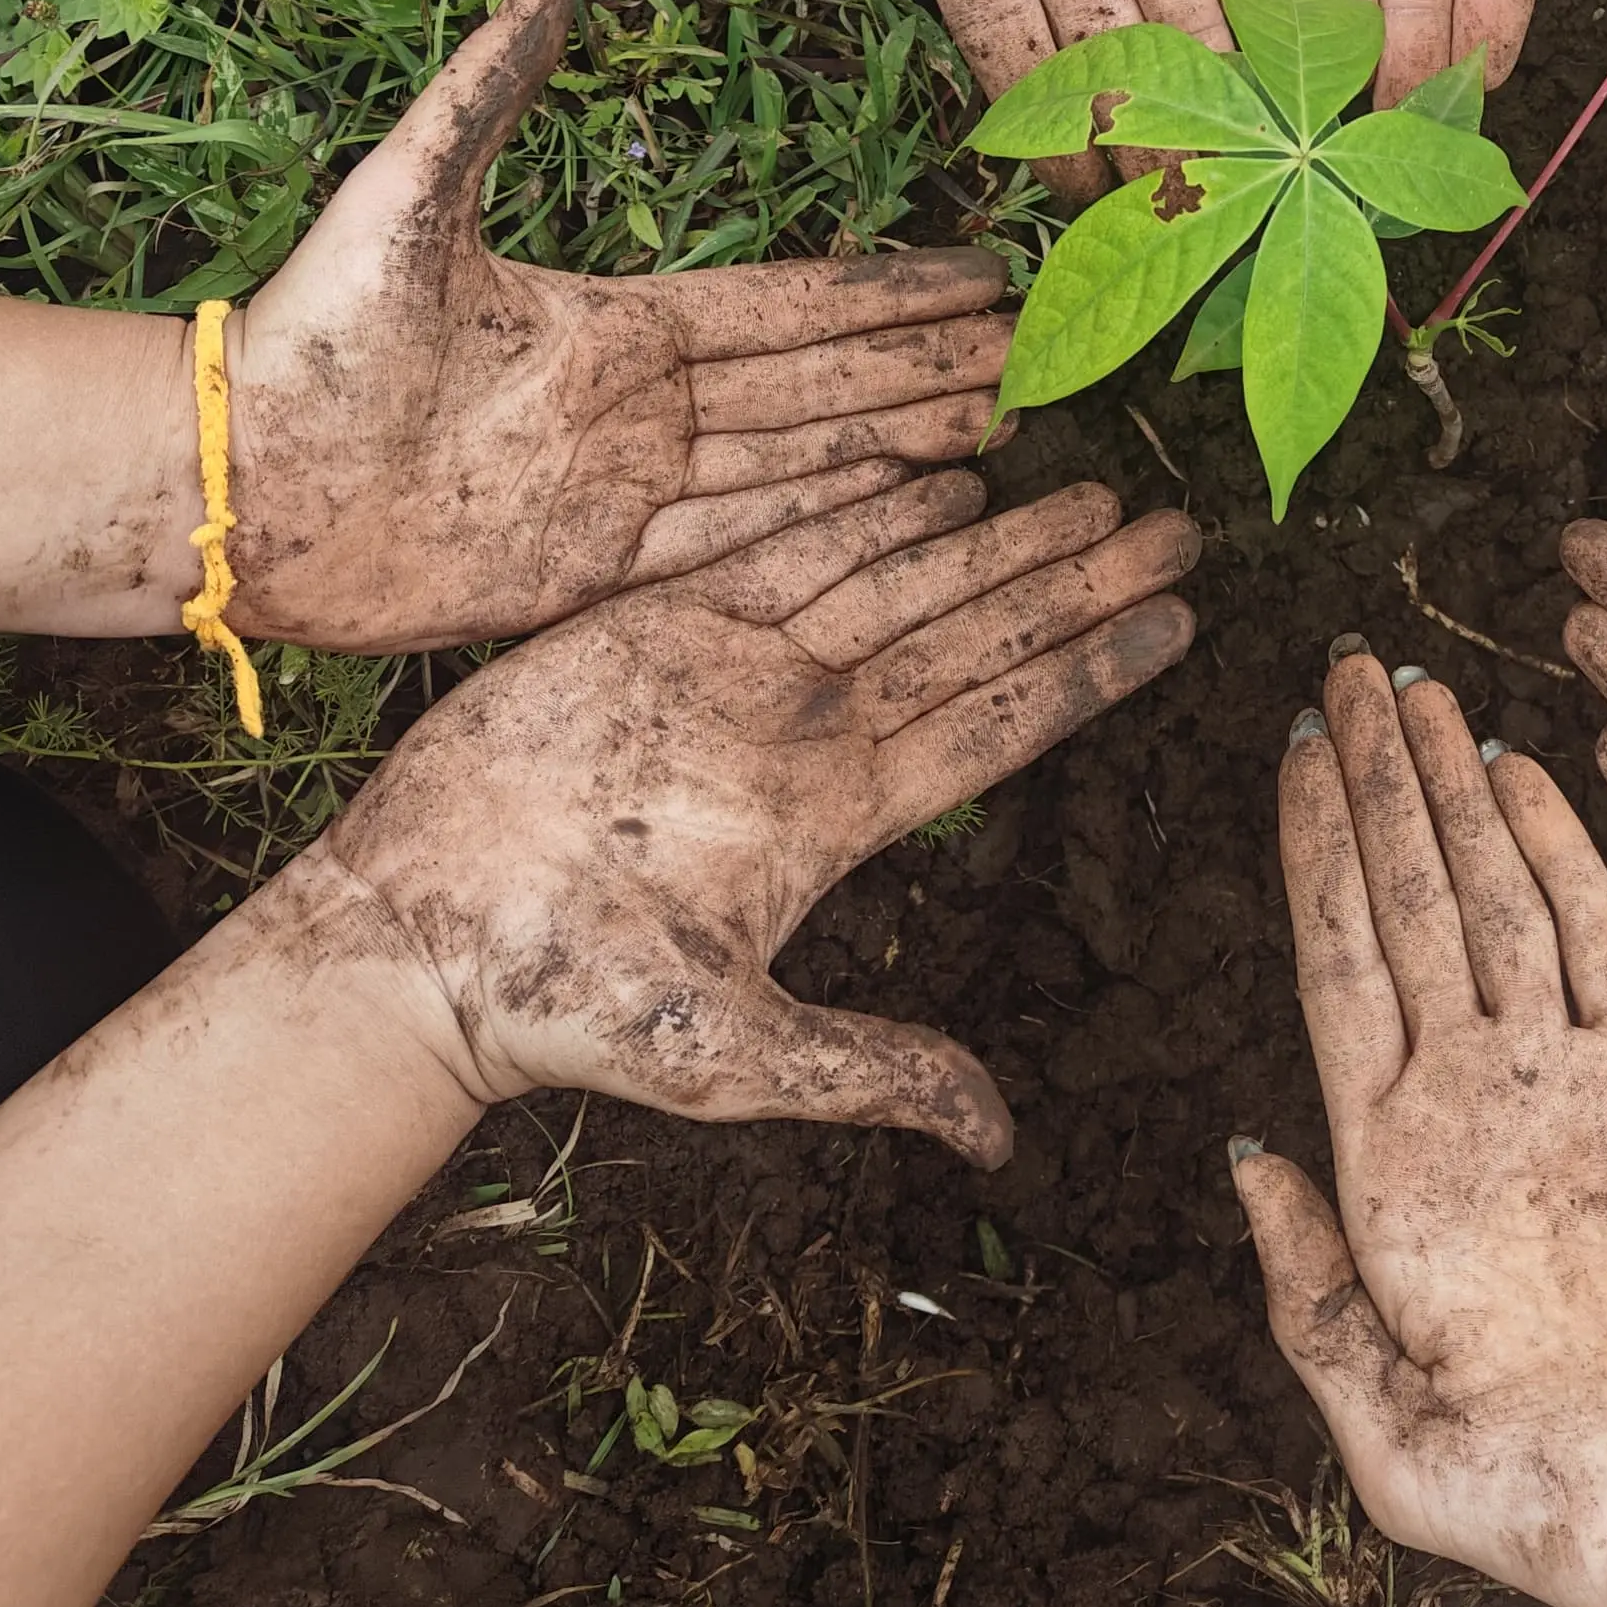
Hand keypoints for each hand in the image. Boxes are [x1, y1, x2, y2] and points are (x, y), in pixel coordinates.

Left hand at [229, 0, 1012, 649]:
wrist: (231, 482)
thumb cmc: (310, 335)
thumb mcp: (412, 192)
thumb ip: (490, 84)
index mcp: (612, 325)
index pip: (788, 305)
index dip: (888, 291)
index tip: (980, 272)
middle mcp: (636, 412)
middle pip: (821, 387)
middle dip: (932, 370)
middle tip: (1039, 354)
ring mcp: (623, 497)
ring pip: (802, 468)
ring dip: (906, 449)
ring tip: (1008, 429)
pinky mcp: (594, 578)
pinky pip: (737, 552)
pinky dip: (829, 535)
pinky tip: (910, 523)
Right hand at [325, 472, 1198, 1155]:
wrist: (421, 945)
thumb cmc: (570, 1009)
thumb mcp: (738, 1057)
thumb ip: (873, 1073)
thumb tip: (999, 1139)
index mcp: (840, 816)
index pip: (1001, 722)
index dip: (1093, 666)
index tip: (1185, 614)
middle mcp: (809, 734)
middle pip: (976, 632)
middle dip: (1076, 577)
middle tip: (1178, 519)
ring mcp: (739, 670)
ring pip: (899, 575)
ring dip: (993, 530)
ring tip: (1088, 481)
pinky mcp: (659, 624)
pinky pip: (780, 544)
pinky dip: (859, 506)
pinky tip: (935, 467)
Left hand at [1232, 642, 1606, 1606]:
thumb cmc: (1551, 1521)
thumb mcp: (1391, 1442)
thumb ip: (1312, 1302)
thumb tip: (1249, 1148)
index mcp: (1391, 1173)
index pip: (1337, 968)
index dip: (1312, 855)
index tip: (1288, 749)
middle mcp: (1468, 1106)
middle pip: (1405, 903)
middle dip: (1370, 782)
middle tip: (1343, 663)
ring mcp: (1563, 1092)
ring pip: (1495, 901)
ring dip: (1452, 792)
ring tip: (1418, 685)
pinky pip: (1606, 949)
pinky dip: (1567, 855)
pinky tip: (1529, 773)